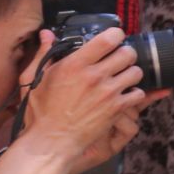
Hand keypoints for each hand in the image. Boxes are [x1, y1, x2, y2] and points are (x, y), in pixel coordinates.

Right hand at [21, 29, 164, 172]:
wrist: (51, 140)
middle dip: (126, 54)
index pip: (108, 39)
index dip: (116, 35)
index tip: (116, 37)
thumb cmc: (41, 111)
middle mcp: (95, 75)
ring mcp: (108, 92)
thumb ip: (44, 53)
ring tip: (123, 78)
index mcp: (75, 64)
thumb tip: (47, 34)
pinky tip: (124, 96)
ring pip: (136, 72)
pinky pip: (139, 94)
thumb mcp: (35, 78)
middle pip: (128, 53)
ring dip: (132, 74)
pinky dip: (134, 94)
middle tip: (121, 59)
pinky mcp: (117, 108)